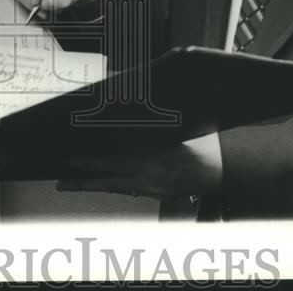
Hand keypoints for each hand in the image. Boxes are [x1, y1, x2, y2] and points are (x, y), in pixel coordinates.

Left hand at [56, 134, 222, 199]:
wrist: (230, 169)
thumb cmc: (207, 144)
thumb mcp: (180, 128)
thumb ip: (153, 121)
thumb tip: (126, 99)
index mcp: (157, 163)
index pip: (116, 164)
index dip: (93, 163)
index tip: (73, 160)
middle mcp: (154, 181)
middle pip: (111, 183)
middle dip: (84, 182)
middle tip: (62, 181)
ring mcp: (157, 191)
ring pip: (119, 189)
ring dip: (97, 184)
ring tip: (73, 182)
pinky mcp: (161, 195)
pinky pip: (133, 190)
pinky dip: (117, 185)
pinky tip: (106, 181)